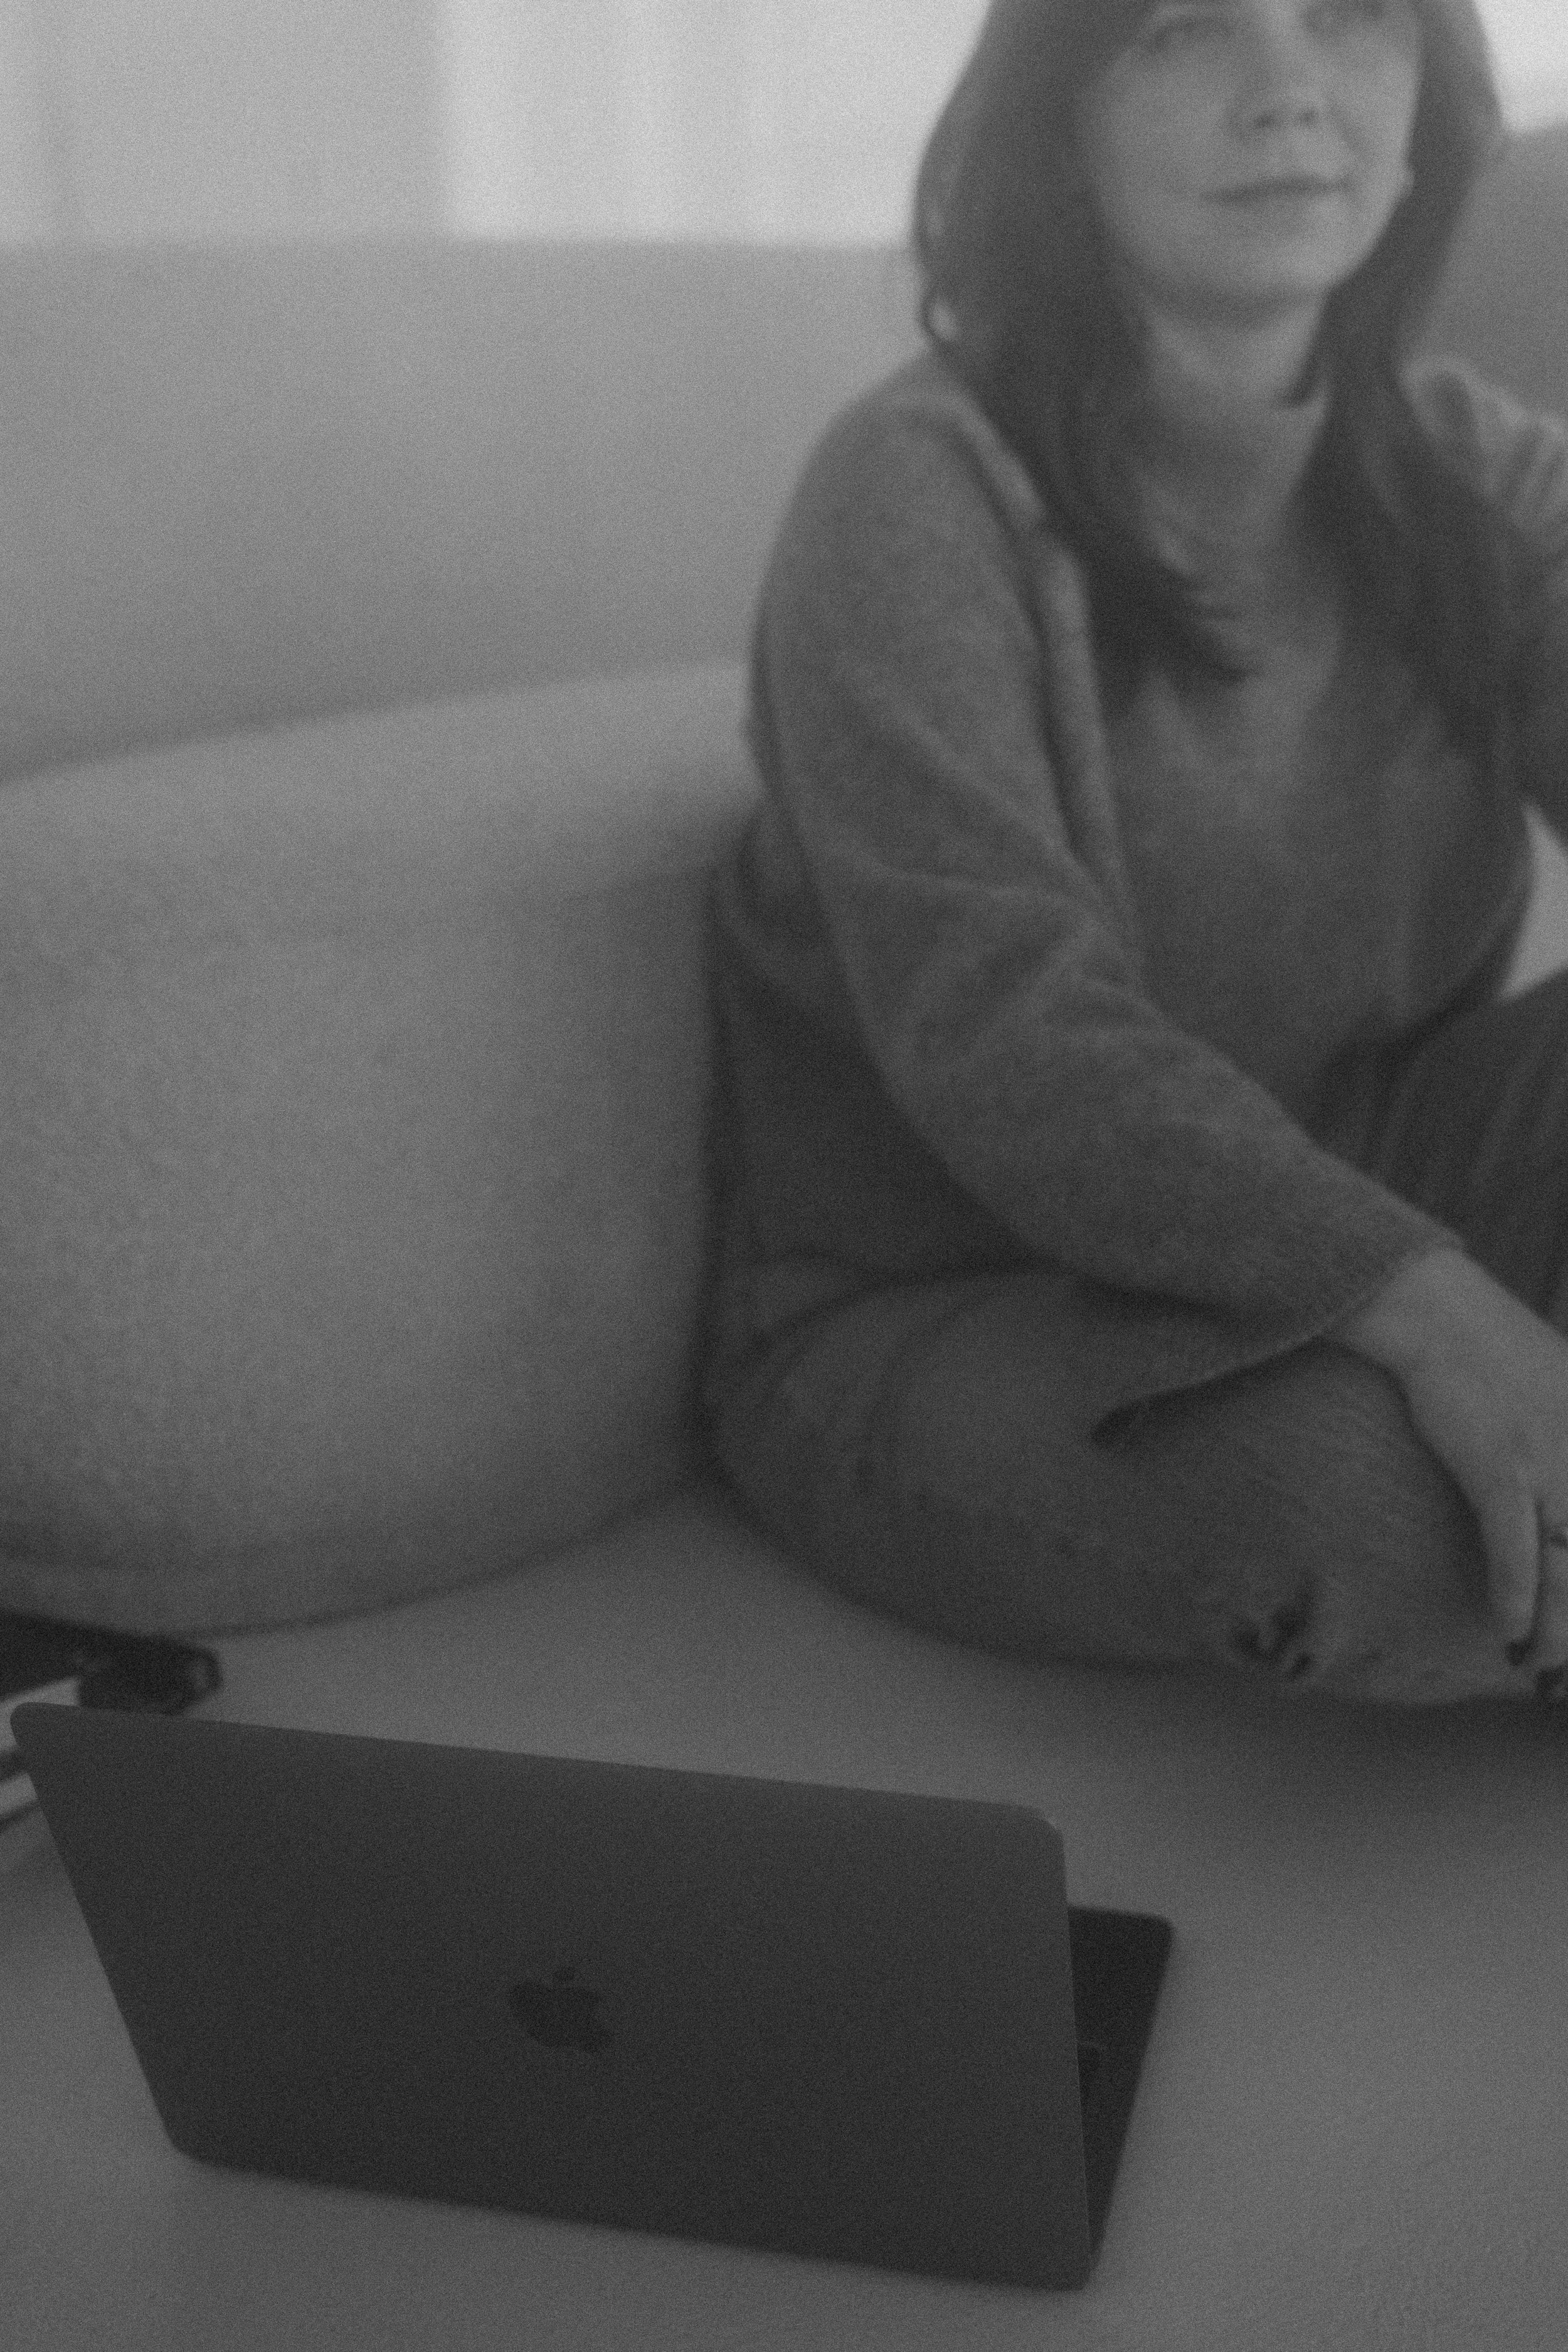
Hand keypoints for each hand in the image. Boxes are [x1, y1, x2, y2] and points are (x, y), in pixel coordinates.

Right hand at [1335, 1248, 1567, 1678]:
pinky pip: (1515, 1541)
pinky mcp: (1502, 1461)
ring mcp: (1550, 1457)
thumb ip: (1562, 1451)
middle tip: (1566, 1672)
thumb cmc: (1489, 1361)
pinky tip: (1511, 1630)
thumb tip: (1556, 1520)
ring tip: (1540, 1668)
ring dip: (1555, 1626)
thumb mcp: (1554, 1403)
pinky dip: (1517, 1591)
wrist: (1436, 1313)